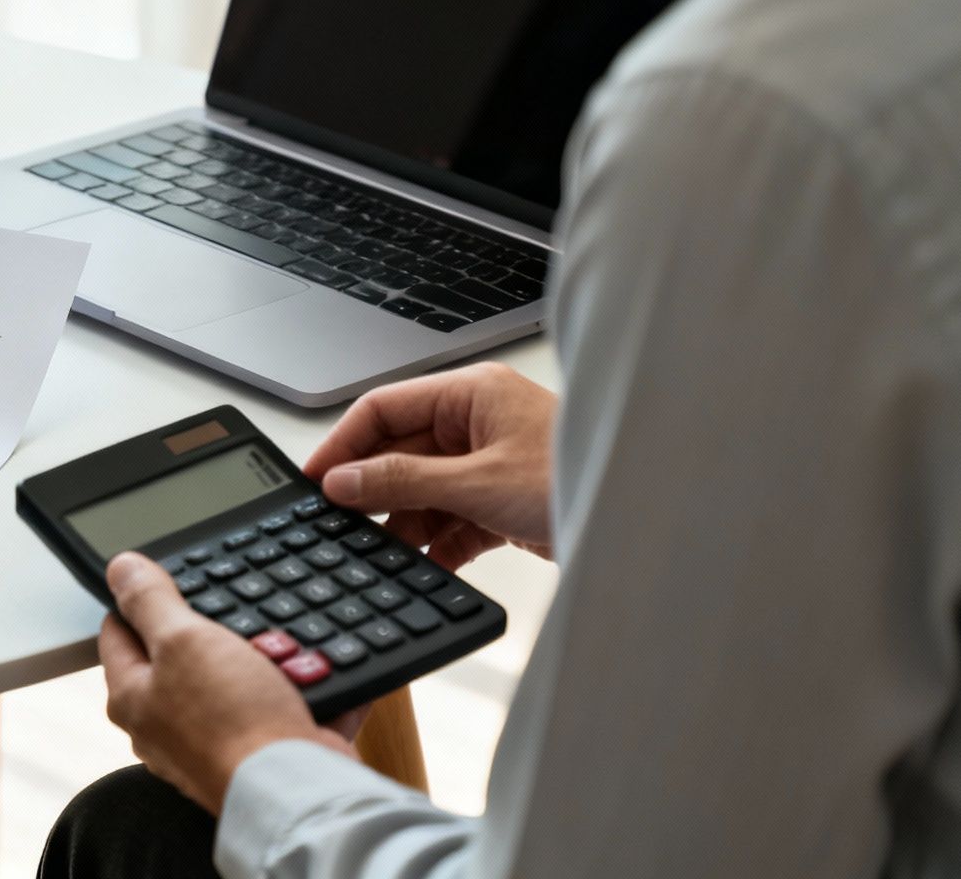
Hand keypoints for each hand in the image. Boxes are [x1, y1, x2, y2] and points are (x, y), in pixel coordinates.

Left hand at [99, 553, 357, 814]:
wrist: (295, 789)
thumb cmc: (232, 722)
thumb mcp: (184, 640)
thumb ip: (150, 601)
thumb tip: (119, 568)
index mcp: (133, 698)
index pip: (119, 631)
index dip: (141, 598)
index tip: (169, 577)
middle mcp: (166, 726)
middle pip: (182, 655)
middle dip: (215, 627)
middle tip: (237, 612)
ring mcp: (213, 741)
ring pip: (237, 676)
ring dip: (265, 656)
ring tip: (284, 644)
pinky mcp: (259, 752)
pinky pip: (281, 704)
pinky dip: (300, 687)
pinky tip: (315, 670)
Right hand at [304, 362, 556, 567]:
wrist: (645, 522)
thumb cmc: (580, 477)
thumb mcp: (476, 484)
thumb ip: (402, 482)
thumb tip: (343, 483)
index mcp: (470, 394)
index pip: (383, 408)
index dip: (343, 444)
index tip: (314, 480)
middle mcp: (478, 423)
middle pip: (400, 453)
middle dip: (375, 492)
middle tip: (343, 526)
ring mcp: (490, 463)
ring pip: (424, 491)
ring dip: (406, 524)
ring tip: (387, 554)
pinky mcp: (503, 502)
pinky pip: (453, 519)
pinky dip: (439, 544)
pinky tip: (429, 565)